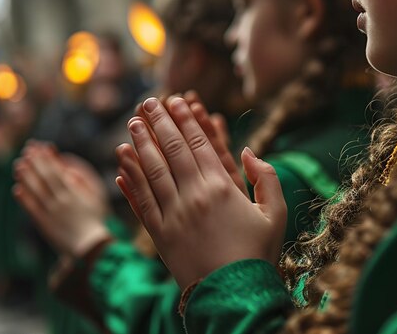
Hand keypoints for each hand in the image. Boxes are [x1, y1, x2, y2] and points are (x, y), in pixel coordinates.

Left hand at [13, 141, 110, 256]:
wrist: (90, 246)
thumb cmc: (96, 222)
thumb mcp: (94, 199)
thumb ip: (81, 185)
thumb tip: (69, 173)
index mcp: (73, 193)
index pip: (57, 171)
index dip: (47, 159)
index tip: (40, 147)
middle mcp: (60, 200)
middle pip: (45, 177)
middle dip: (35, 162)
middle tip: (27, 150)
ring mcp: (51, 211)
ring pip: (35, 191)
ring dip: (26, 177)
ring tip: (18, 164)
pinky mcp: (44, 223)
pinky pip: (32, 208)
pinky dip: (24, 198)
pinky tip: (17, 189)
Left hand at [115, 97, 285, 288]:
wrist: (231, 296)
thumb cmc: (257, 254)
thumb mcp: (275, 214)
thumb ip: (267, 178)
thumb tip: (249, 151)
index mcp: (221, 189)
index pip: (198, 144)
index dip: (184, 120)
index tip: (175, 101)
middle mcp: (193, 196)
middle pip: (171, 151)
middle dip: (158, 123)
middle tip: (148, 102)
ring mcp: (173, 215)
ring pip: (151, 171)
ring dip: (139, 144)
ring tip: (131, 123)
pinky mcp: (159, 234)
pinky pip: (139, 201)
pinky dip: (128, 180)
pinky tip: (120, 164)